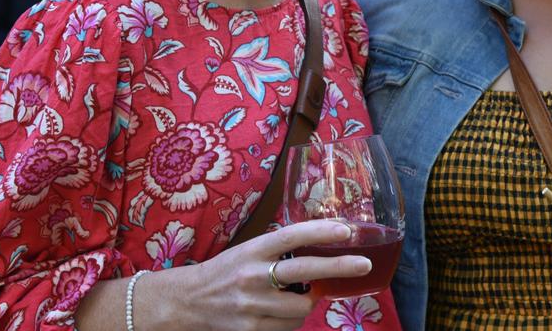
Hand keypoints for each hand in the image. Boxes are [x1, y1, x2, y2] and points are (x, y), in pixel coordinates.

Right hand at [167, 219, 371, 330]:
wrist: (187, 302)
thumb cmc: (225, 271)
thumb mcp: (248, 251)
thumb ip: (278, 249)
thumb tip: (322, 242)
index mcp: (252, 250)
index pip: (290, 236)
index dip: (320, 232)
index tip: (346, 231)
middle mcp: (252, 276)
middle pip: (304, 270)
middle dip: (339, 267)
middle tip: (363, 263)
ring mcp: (252, 306)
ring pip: (302, 306)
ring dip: (308, 302)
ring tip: (295, 296)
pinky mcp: (251, 330)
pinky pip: (289, 327)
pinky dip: (293, 319)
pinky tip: (280, 312)